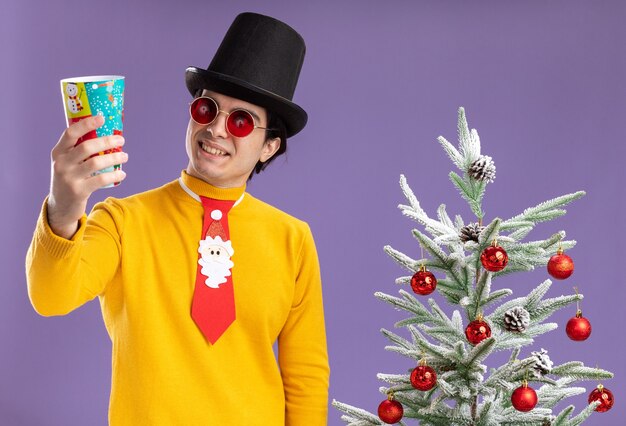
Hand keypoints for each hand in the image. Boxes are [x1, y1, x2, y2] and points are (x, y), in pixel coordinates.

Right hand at [48, 115, 127, 238]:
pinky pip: (101, 180)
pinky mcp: (78, 191)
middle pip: (87, 146)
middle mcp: (61, 163)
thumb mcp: (67, 163)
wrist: (60, 206)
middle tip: (121, 140)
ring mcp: (69, 178)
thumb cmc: (69, 179)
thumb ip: (78, 151)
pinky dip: (114, 175)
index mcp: (58, 152)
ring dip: (114, 158)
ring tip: (125, 156)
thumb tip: (106, 134)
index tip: (102, 118)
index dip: (86, 124)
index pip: (70, 133)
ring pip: (96, 162)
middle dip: (107, 141)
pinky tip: (122, 173)